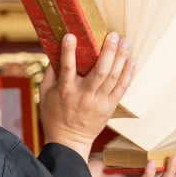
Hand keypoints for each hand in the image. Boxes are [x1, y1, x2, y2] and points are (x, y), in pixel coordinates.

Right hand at [39, 32, 133, 161]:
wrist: (69, 141)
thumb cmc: (53, 115)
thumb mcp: (44, 94)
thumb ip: (50, 73)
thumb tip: (55, 52)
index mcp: (65, 91)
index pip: (67, 68)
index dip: (68, 51)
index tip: (71, 36)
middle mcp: (84, 96)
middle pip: (100, 71)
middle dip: (108, 51)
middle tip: (113, 35)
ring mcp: (99, 102)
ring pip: (114, 77)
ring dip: (121, 57)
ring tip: (125, 42)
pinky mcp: (109, 107)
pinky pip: (122, 88)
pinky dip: (128, 73)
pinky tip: (131, 60)